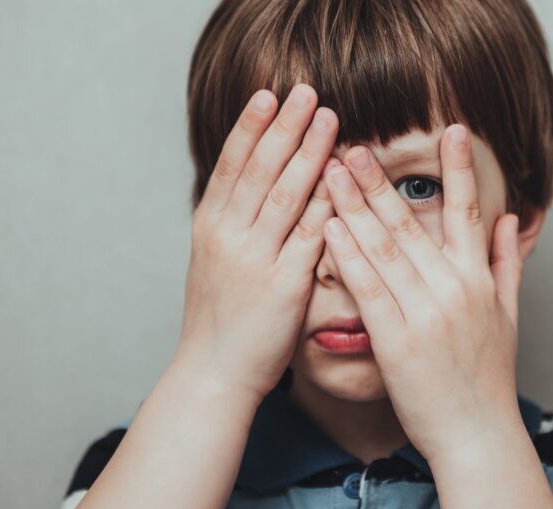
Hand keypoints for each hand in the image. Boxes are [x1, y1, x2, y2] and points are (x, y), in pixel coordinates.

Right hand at [173, 83, 340, 402]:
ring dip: (308, 153)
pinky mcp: (283, 285)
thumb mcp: (213, 262)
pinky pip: (309, 235)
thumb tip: (253, 189)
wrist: (213, 373)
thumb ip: (233, 225)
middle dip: (284, 127)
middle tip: (306, 91)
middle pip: (259, 170)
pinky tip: (342, 178)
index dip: (251, 127)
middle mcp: (228, 236)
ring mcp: (254, 259)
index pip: (232, 165)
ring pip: (284, 194)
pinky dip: (326, 203)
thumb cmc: (218, 319)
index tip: (269, 95)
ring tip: (328, 119)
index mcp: (210, 227)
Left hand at [322, 124, 524, 460]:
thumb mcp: (509, 318)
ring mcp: (425, 313)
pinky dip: (349, 255)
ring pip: (385, 248)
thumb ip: (507, 264)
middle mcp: (453, 289)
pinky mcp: (396, 340)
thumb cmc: (488, 379)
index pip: (468, 213)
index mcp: (478, 281)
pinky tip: (330, 225)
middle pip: (412, 224)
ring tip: (333, 170)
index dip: (458, 170)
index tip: (451, 130)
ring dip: (355, 206)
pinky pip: (368, 288)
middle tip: (355, 144)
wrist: (477, 435)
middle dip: (380, 181)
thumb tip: (512, 219)